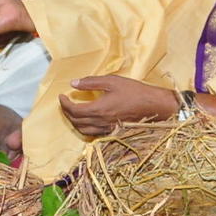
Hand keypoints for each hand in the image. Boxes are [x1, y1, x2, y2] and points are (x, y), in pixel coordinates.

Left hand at [57, 76, 177, 136]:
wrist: (153, 106)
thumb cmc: (134, 91)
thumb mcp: (112, 81)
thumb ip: (91, 82)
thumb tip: (73, 83)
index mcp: (99, 109)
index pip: (74, 111)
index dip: (64, 104)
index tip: (61, 96)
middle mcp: (100, 122)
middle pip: (76, 122)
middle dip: (66, 112)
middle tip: (65, 103)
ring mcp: (106, 129)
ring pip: (83, 131)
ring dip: (74, 122)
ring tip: (72, 112)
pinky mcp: (112, 132)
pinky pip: (92, 134)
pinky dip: (84, 128)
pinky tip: (86, 121)